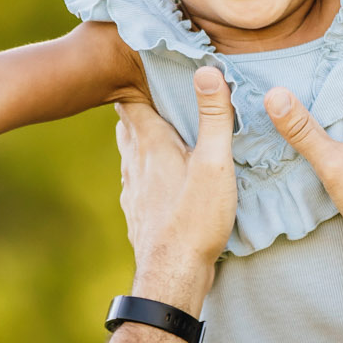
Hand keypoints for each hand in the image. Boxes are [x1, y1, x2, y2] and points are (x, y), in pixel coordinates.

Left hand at [114, 67, 235, 312]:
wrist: (172, 276)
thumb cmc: (196, 218)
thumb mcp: (214, 162)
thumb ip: (213, 116)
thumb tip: (208, 70)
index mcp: (150, 144)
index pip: (131, 101)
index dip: (136, 82)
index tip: (147, 66)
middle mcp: (134, 164)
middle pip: (128, 126)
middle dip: (139, 109)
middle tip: (157, 95)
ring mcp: (132, 191)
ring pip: (131, 155)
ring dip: (143, 140)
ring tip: (163, 132)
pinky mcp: (138, 213)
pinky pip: (138, 182)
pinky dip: (147, 171)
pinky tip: (163, 179)